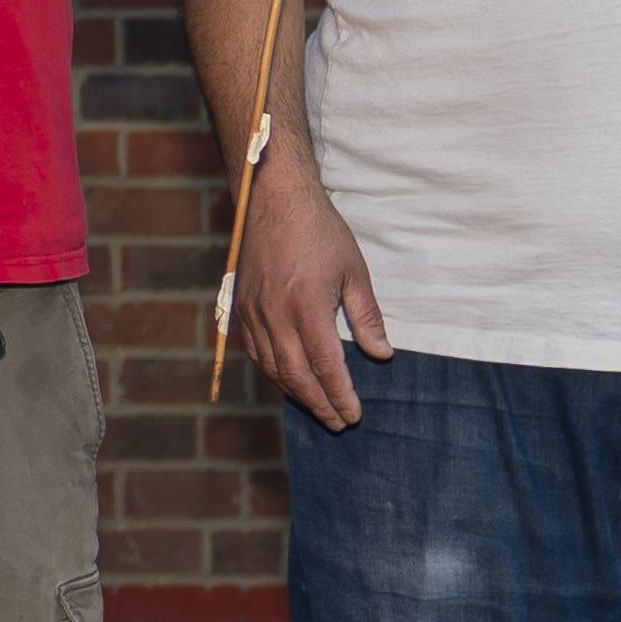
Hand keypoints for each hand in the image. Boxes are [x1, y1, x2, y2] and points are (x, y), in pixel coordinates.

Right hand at [235, 170, 388, 427]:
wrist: (273, 199)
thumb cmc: (319, 231)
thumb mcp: (354, 271)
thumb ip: (366, 316)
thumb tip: (381, 354)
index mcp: (307, 308)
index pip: (326, 367)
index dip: (340, 396)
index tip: (354, 415)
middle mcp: (275, 315)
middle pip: (296, 376)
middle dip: (319, 404)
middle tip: (337, 422)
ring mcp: (253, 312)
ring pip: (272, 367)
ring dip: (295, 392)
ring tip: (316, 405)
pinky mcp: (239, 306)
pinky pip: (255, 350)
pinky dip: (272, 371)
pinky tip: (287, 376)